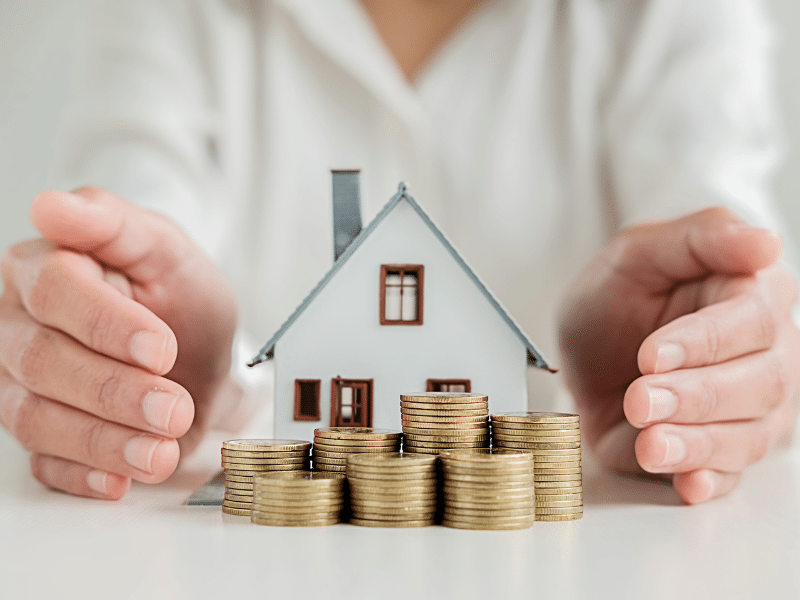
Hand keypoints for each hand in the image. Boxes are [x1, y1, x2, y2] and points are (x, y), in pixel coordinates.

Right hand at [0, 187, 238, 498]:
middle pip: (41, 362)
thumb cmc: (174, 294)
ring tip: (161, 452)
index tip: (160, 348)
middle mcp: (18, 327)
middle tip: (174, 408)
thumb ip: (115, 224)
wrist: (194, 350)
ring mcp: (20, 385)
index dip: (105, 324)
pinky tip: (120, 481)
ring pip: (36, 418)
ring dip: (104, 441)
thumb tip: (52, 206)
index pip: (53, 291)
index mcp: (41, 269)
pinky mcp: (41, 433)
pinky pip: (44, 463)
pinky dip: (83, 476)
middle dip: (113, 391)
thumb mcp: (165, 249)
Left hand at [558, 207, 799, 503]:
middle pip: (761, 383)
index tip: (650, 354)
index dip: (704, 342)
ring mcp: (747, 408)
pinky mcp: (716, 449)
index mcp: (753, 296)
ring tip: (649, 442)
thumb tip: (765, 243)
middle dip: (696, 396)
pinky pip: (730, 476)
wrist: (586, 346)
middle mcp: (765, 355)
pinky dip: (710, 481)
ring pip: (749, 435)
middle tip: (639, 398)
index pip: (753, 321)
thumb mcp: (639, 251)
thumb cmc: (618, 294)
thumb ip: (700, 237)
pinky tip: (688, 483)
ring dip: (699, 443)